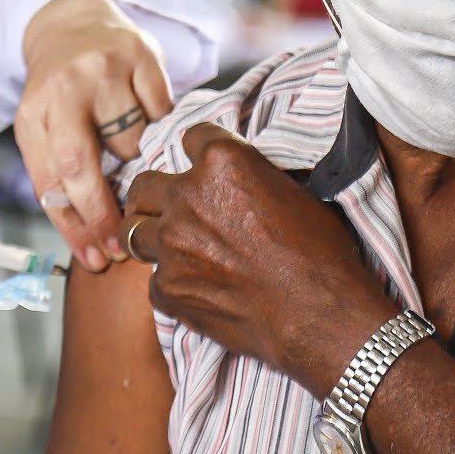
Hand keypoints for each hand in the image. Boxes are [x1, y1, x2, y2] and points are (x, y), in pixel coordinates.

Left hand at [16, 0, 176, 272]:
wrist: (72, 24)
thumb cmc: (59, 95)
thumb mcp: (43, 132)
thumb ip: (60, 180)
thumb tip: (90, 244)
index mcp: (34, 113)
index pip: (53, 182)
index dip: (76, 226)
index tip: (97, 259)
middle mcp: (64, 88)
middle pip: (82, 165)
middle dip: (104, 213)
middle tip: (122, 245)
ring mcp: (104, 68)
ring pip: (132, 141)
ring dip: (134, 157)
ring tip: (126, 146)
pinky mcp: (141, 54)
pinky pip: (161, 111)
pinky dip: (156, 122)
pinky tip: (143, 116)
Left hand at [125, 123, 394, 395]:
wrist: (319, 315)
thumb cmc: (319, 254)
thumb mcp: (295, 192)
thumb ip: (252, 178)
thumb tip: (245, 181)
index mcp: (222, 163)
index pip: (191, 138)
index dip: (201, 152)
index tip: (205, 166)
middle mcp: (187, 198)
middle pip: (145, 185)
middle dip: (155, 195)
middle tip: (170, 208)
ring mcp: (171, 245)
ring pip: (134, 231)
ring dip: (153, 237)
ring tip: (173, 248)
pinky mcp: (167, 289)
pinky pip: (155, 281)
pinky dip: (172, 284)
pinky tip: (198, 290)